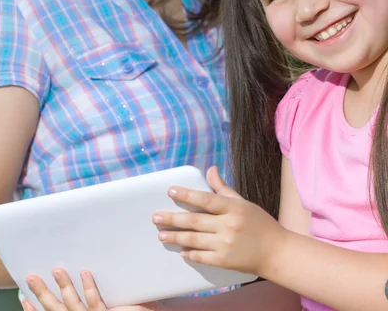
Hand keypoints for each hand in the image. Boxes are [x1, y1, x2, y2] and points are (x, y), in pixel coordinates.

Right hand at [21, 269, 160, 310]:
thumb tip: (83, 268)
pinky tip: (85, 272)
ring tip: (56, 270)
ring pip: (73, 305)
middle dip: (42, 294)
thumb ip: (95, 295)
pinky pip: (96, 302)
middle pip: (56, 310)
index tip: (24, 299)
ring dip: (64, 287)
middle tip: (31, 277)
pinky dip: (89, 287)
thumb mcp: (108, 303)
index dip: (36, 310)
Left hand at [153, 166, 285, 276]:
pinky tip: (180, 250)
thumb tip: (210, 169)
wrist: (276, 252)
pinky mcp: (224, 262)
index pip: (206, 199)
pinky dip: (190, 253)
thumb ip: (223, 188)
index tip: (170, 191)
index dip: (187, 195)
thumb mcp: (243, 202)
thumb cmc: (259, 224)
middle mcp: (229, 226)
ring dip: (175, 237)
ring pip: (194, 239)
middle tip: (155, 217)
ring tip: (161, 234)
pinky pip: (202, 257)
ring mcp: (226, 245)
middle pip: (195, 221)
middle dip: (172, 219)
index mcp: (233, 208)